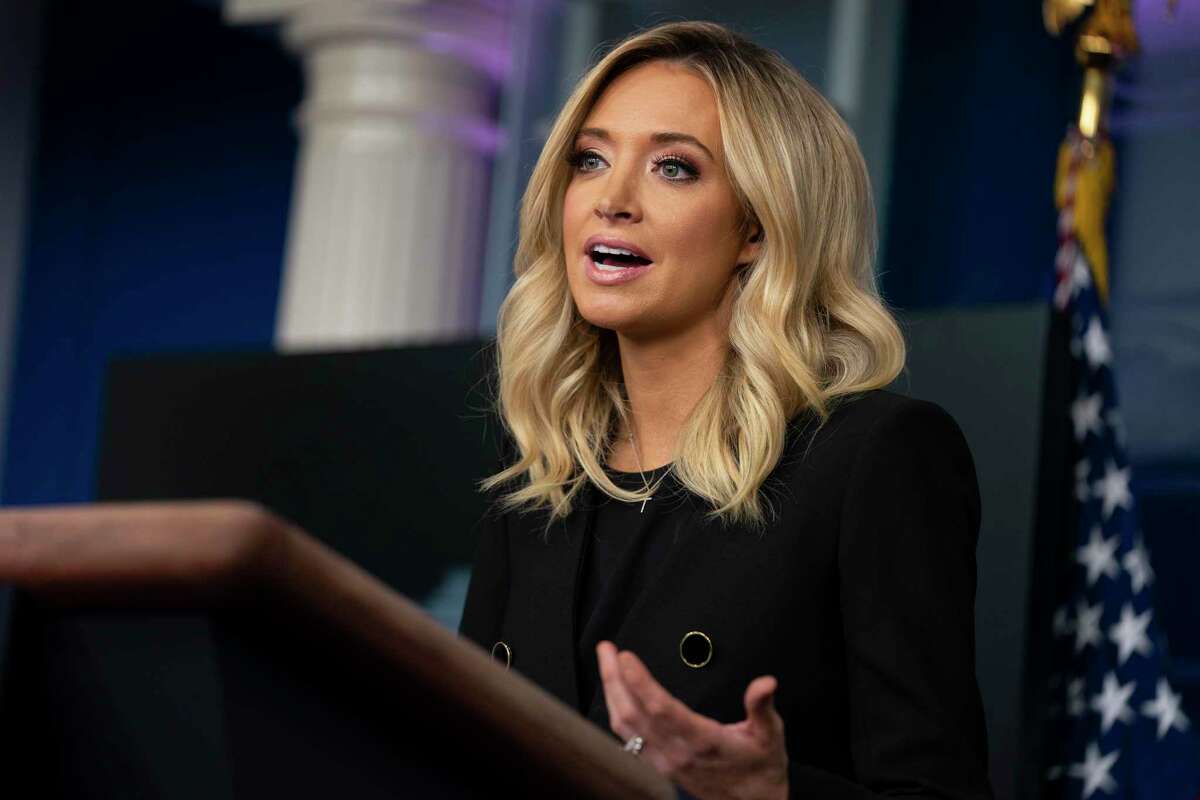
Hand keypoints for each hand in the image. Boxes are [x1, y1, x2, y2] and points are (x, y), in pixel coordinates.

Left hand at [596, 641, 788, 799]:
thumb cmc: (760, 768)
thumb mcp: (771, 735)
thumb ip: (762, 706)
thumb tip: (766, 683)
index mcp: (702, 741)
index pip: (661, 709)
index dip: (640, 682)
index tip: (626, 657)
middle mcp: (677, 752)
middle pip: (634, 713)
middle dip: (615, 678)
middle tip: (606, 649)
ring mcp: (664, 761)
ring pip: (625, 726)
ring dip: (611, 692)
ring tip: (606, 663)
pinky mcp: (659, 766)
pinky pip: (627, 738)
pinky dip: (615, 712)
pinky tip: (614, 694)